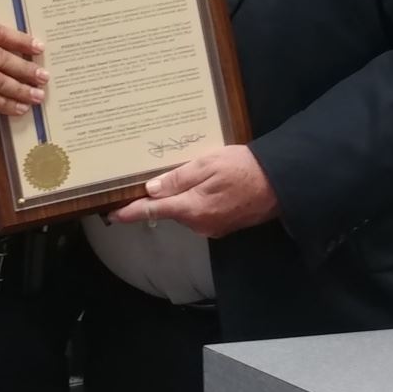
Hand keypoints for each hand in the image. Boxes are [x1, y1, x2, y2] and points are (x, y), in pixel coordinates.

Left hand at [110, 144, 278, 237]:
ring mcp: (212, 228)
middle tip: (164, 173)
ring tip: (197, 174)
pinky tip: (210, 186)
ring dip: (184, 197)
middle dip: (164, 195)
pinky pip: (201, 214)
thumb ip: (178, 178)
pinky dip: (198, 201)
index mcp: (192, 208)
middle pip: (170, 210)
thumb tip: (151, 190)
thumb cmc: (244, 168)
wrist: (280, 183)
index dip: (130, 212)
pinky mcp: (224, 226)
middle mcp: (199, 224)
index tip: (112, 214)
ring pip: (186, 211)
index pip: (152, 211)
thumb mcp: (207, 164)